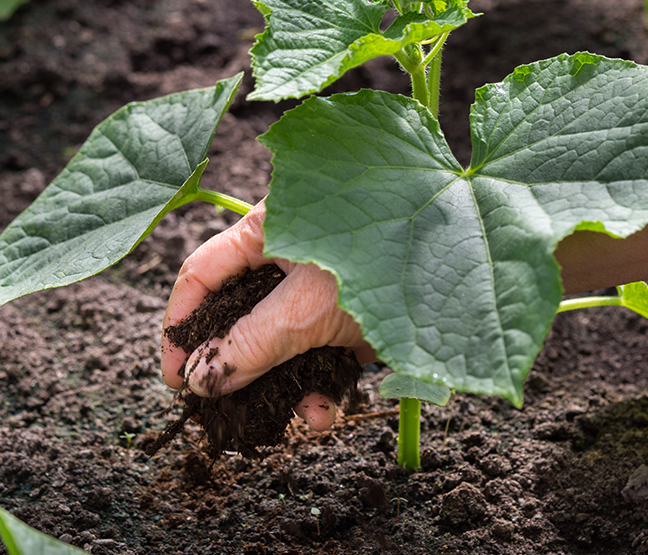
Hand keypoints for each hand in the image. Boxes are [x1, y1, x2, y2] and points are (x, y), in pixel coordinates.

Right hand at [160, 202, 372, 429]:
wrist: (472, 277)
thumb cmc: (388, 262)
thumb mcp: (306, 309)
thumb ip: (248, 344)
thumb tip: (199, 380)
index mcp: (269, 227)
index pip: (202, 275)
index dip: (181, 326)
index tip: (174, 380)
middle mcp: (294, 252)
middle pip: (243, 314)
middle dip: (237, 368)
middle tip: (224, 412)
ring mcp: (327, 287)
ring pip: (285, 342)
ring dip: (283, 386)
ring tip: (290, 421)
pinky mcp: (358, 316)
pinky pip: (325, 353)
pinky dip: (322, 384)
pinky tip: (325, 412)